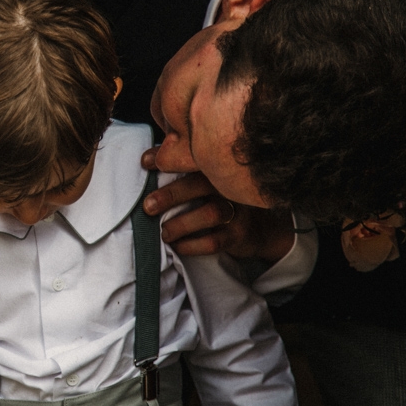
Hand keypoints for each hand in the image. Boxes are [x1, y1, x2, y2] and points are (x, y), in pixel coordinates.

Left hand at [141, 147, 294, 261]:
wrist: (260, 227)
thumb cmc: (222, 199)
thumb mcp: (207, 182)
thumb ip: (180, 168)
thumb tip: (147, 159)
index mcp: (217, 170)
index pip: (193, 160)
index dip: (169, 160)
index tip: (145, 163)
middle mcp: (229, 186)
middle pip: (201, 184)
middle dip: (171, 194)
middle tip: (148, 206)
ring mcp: (238, 211)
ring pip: (210, 213)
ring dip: (181, 223)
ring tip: (164, 232)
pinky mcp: (239, 235)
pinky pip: (215, 241)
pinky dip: (192, 245)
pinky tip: (178, 246)